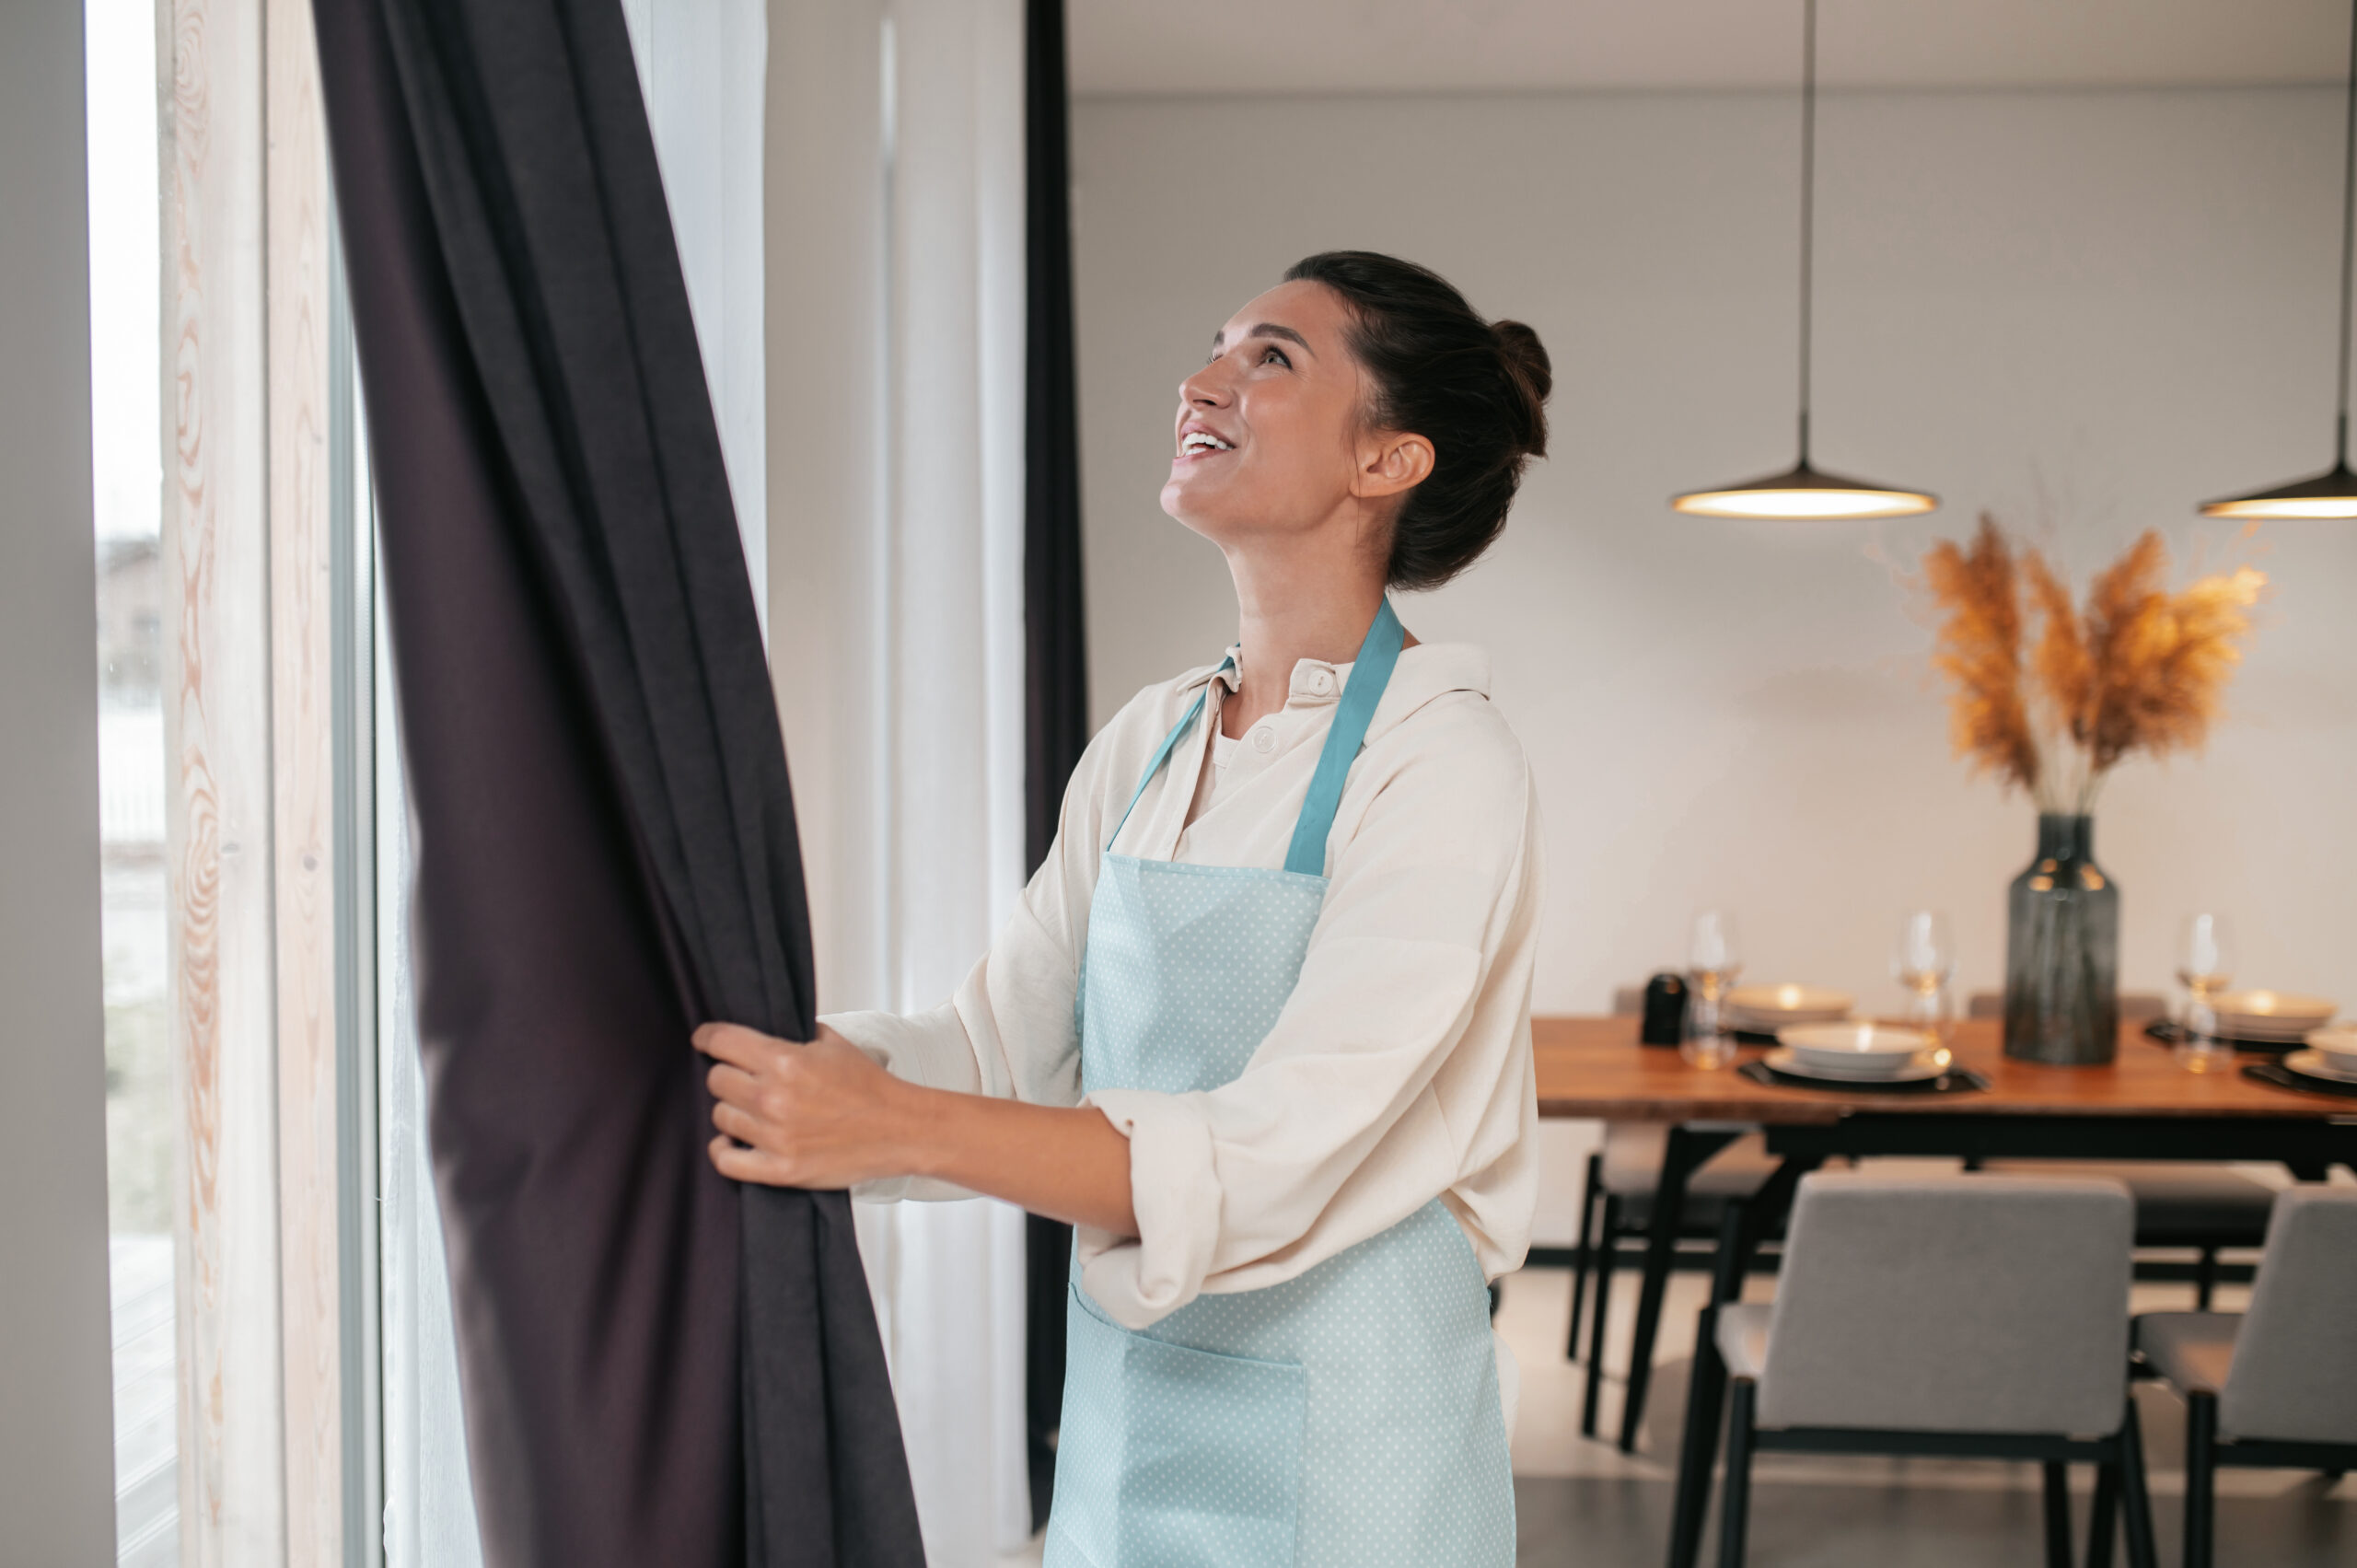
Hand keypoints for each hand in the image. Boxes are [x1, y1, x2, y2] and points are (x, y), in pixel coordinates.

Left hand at [697, 1021, 916, 1188]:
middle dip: (726, 1075)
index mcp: (785, 1061)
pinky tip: (733, 1141)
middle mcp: (773, 1098)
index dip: (708, 1037)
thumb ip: (793, 1034)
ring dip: (732, 1111)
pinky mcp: (780, 1169)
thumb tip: (761, 1031)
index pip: (721, 1042)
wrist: (900, 1129)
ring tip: (752, 1110)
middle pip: (715, 1080)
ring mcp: (774, 1136)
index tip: (704, 1039)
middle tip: (743, 1078)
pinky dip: (723, 1149)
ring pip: (720, 1116)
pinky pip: (725, 1160)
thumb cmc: (869, 1086)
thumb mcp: (833, 1043)